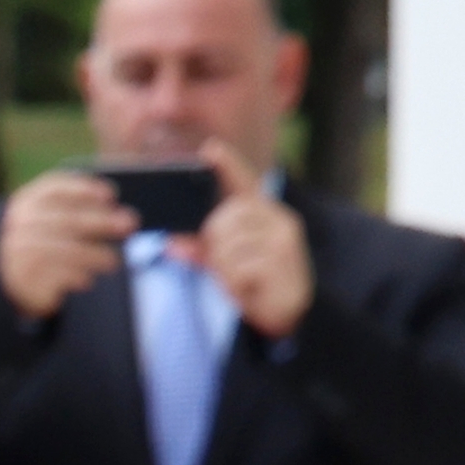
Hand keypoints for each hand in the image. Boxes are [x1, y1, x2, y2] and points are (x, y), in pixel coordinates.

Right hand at [0, 168, 131, 321]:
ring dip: (93, 255)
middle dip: (101, 221)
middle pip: (66, 219)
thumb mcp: (56, 218)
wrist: (10, 274)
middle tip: (129, 225)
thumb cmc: (46, 240)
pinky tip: (87, 279)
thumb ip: (81, 208)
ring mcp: (17, 249)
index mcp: (27, 200)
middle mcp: (20, 222)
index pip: (55, 190)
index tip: (110, 195)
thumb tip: (122, 216)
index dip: (84, 190)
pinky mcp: (21, 277)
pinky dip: (75, 276)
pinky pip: (54, 275)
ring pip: (63, 250)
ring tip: (113, 262)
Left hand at [195, 148, 310, 336]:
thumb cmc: (256, 284)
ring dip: (223, 268)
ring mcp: (283, 240)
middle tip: (227, 267)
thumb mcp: (226, 264)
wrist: (292, 316)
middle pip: (223, 218)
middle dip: (214, 244)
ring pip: (227, 243)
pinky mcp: (281, 261)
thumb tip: (172, 244)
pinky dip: (233, 282)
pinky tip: (249, 289)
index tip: (210, 148)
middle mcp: (279, 221)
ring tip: (242, 280)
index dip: (228, 166)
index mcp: (267, 216)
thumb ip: (201, 250)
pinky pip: (237, 267)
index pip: (246, 185)